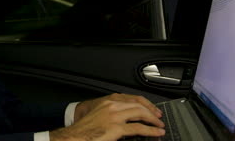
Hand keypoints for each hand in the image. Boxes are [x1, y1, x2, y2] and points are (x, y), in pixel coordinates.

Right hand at [50, 94, 164, 140]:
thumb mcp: (99, 113)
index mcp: (109, 100)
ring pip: (140, 113)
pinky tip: (156, 133)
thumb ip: (113, 112)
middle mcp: (113, 105)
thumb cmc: (85, 128)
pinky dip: (150, 130)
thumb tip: (128, 118)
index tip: (152, 108)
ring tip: (159, 125)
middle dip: (152, 110)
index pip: (133, 98)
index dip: (146, 103)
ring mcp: (115, 116)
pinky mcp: (116, 128)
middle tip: (159, 117)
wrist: (75, 136)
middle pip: (139, 104)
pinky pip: (138, 128)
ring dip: (153, 119)